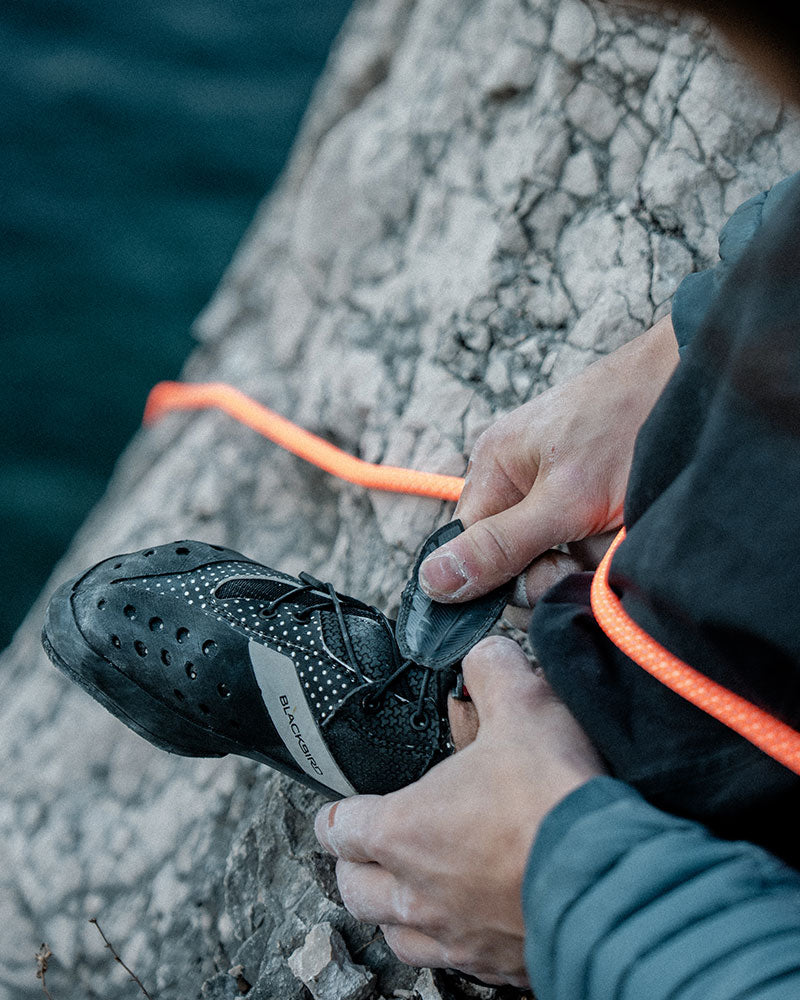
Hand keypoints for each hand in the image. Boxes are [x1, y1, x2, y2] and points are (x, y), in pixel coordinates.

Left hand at [314, 636, 606, 986]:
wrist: (614, 875)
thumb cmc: (555, 796)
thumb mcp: (522, 705)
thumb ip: (493, 671)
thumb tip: (486, 656)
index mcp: (405, 831)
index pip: (340, 828)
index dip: (336, 815)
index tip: (339, 812)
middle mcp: (419, 892)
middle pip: (354, 891)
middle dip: (354, 868)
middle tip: (367, 852)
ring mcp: (457, 937)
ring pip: (398, 938)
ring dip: (396, 914)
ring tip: (410, 894)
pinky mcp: (499, 966)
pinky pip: (456, 964)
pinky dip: (453, 942)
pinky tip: (473, 921)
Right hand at [419, 315, 679, 604]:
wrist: (701, 382)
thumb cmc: (629, 425)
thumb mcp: (562, 500)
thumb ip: (499, 546)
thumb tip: (431, 583)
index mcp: (493, 467)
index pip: (472, 550)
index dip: (507, 575)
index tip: (554, 571)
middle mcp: (518, 476)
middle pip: (514, 556)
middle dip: (554, 564)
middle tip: (590, 546)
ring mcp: (557, 483)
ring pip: (555, 552)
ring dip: (588, 553)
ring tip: (619, 523)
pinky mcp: (593, 490)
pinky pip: (586, 537)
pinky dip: (609, 540)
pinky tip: (629, 521)